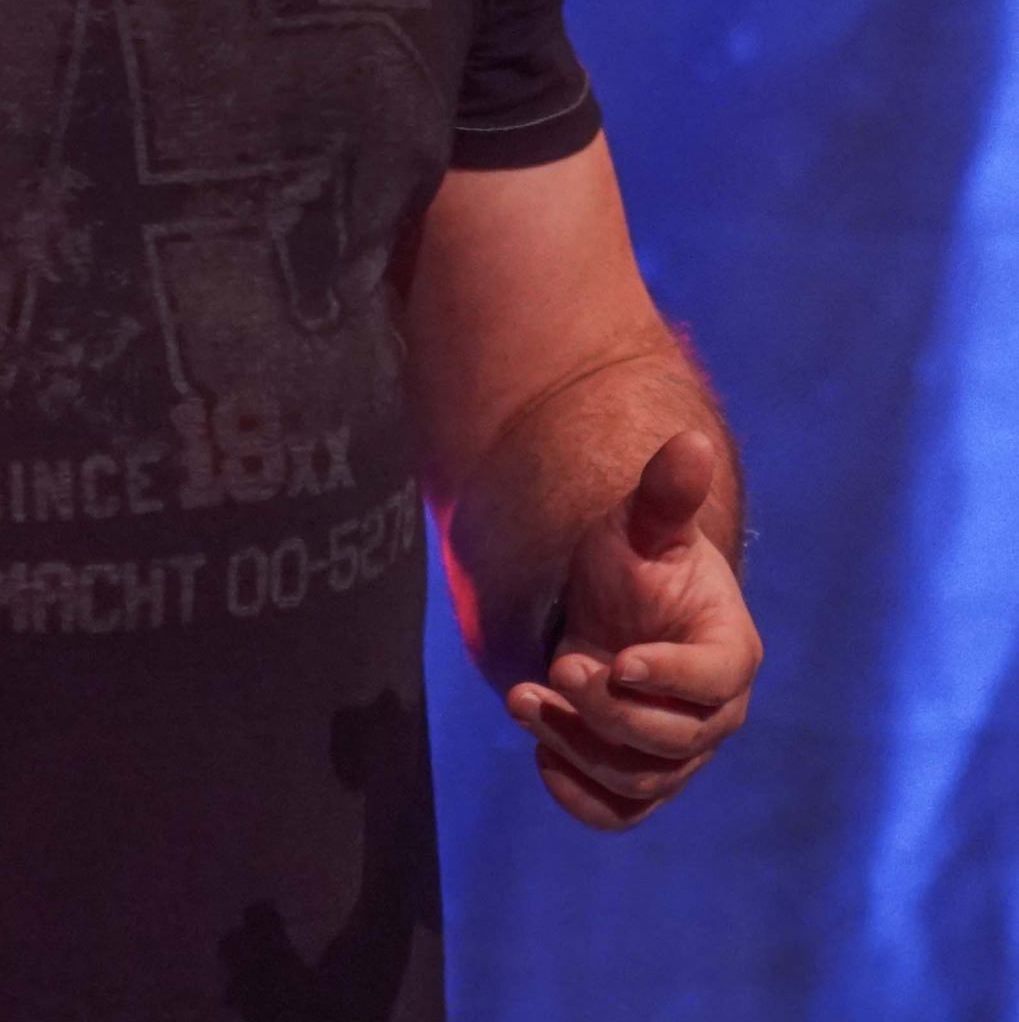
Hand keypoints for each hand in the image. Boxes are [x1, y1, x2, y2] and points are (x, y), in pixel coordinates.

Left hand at [505, 429, 761, 831]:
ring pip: (640, 779)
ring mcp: (677, 752)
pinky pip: (620, 812)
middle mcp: (714, 713)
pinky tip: (540, 758)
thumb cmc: (637, 559)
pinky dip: (581, 799)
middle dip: (609, 711)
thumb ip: (666, 493)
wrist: (614, 603)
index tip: (616, 660)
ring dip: (579, 747)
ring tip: (522, 698)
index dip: (669, 678)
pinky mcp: (640, 775)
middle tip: (557, 667)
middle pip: (673, 740)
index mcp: (730, 650)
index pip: (713, 681)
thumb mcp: (643, 523)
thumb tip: (693, 441)